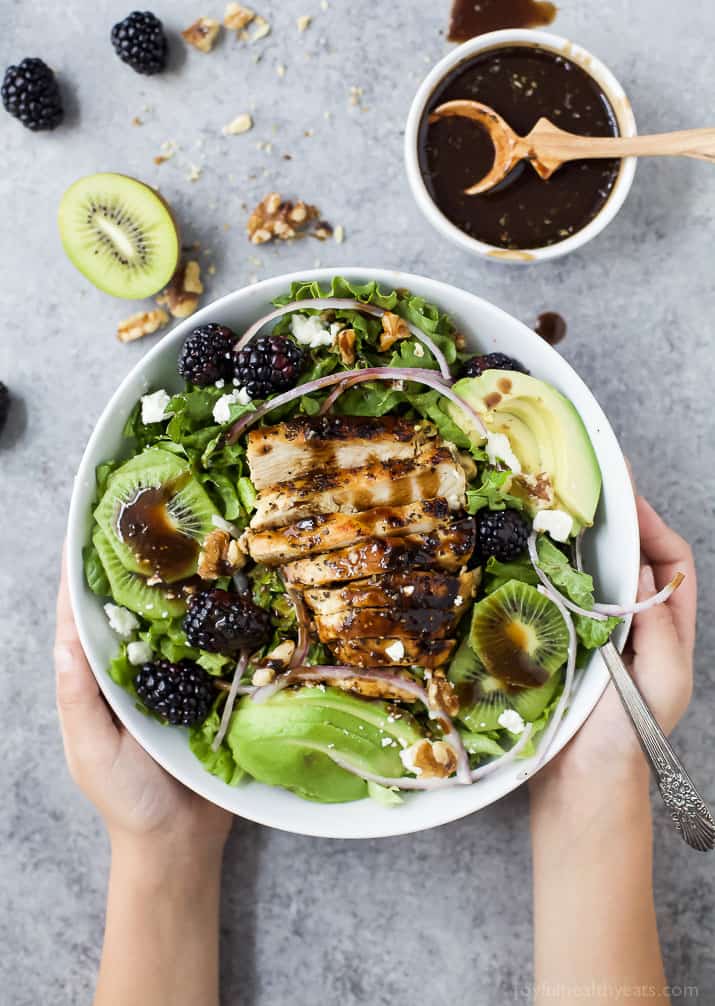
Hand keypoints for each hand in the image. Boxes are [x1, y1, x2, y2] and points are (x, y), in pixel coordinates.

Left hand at [54, 549, 232, 855]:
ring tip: (186, 539)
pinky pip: (207, 647)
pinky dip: (212, 618)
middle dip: (130, 565)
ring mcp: (168, 678)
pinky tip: (226, 590)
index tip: (85, 528)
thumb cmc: (128, 800)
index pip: (79, 618)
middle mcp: (129, 672)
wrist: (181, 841)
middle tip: (145, 516)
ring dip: (174, 584)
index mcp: (93, 682)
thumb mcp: (93, 752)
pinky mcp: (204, 688)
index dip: (78, 574)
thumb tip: (64, 644)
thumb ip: (79, 701)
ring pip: (168, 621)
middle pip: (125, 608)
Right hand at [531, 495, 695, 798]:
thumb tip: (647, 574)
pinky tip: (536, 559)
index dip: (653, 526)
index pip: (672, 564)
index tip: (627, 499)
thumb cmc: (628, 740)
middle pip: (634, 560)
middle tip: (590, 490)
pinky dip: (555, 574)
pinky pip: (563, 599)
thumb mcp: (662, 682)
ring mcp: (598, 634)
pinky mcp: (565, 644)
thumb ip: (661, 630)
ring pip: (597, 575)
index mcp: (669, 631)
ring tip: (562, 514)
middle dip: (618, 523)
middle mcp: (636, 626)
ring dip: (584, 544)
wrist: (582, 786)